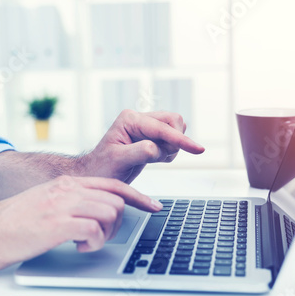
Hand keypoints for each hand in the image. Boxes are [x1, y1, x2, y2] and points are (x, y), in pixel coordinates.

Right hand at [0, 175, 161, 270]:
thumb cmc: (12, 222)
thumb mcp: (45, 202)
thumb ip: (70, 201)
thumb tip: (95, 210)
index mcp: (67, 183)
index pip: (113, 184)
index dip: (138, 196)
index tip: (153, 206)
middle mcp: (68, 189)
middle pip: (116, 200)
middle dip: (116, 223)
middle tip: (99, 235)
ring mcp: (63, 205)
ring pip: (110, 213)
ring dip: (104, 233)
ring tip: (85, 241)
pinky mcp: (58, 224)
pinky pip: (94, 230)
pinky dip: (93, 242)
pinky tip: (77, 245)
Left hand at [82, 110, 204, 182]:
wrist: (97, 176)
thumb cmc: (102, 168)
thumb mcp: (118, 161)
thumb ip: (139, 152)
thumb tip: (156, 148)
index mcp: (130, 119)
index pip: (162, 127)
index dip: (180, 140)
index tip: (197, 150)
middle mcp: (139, 120)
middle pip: (173, 121)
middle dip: (175, 140)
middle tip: (162, 157)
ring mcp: (146, 128)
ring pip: (175, 131)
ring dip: (171, 147)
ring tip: (153, 160)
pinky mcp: (151, 138)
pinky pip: (172, 142)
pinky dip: (168, 153)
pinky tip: (154, 160)